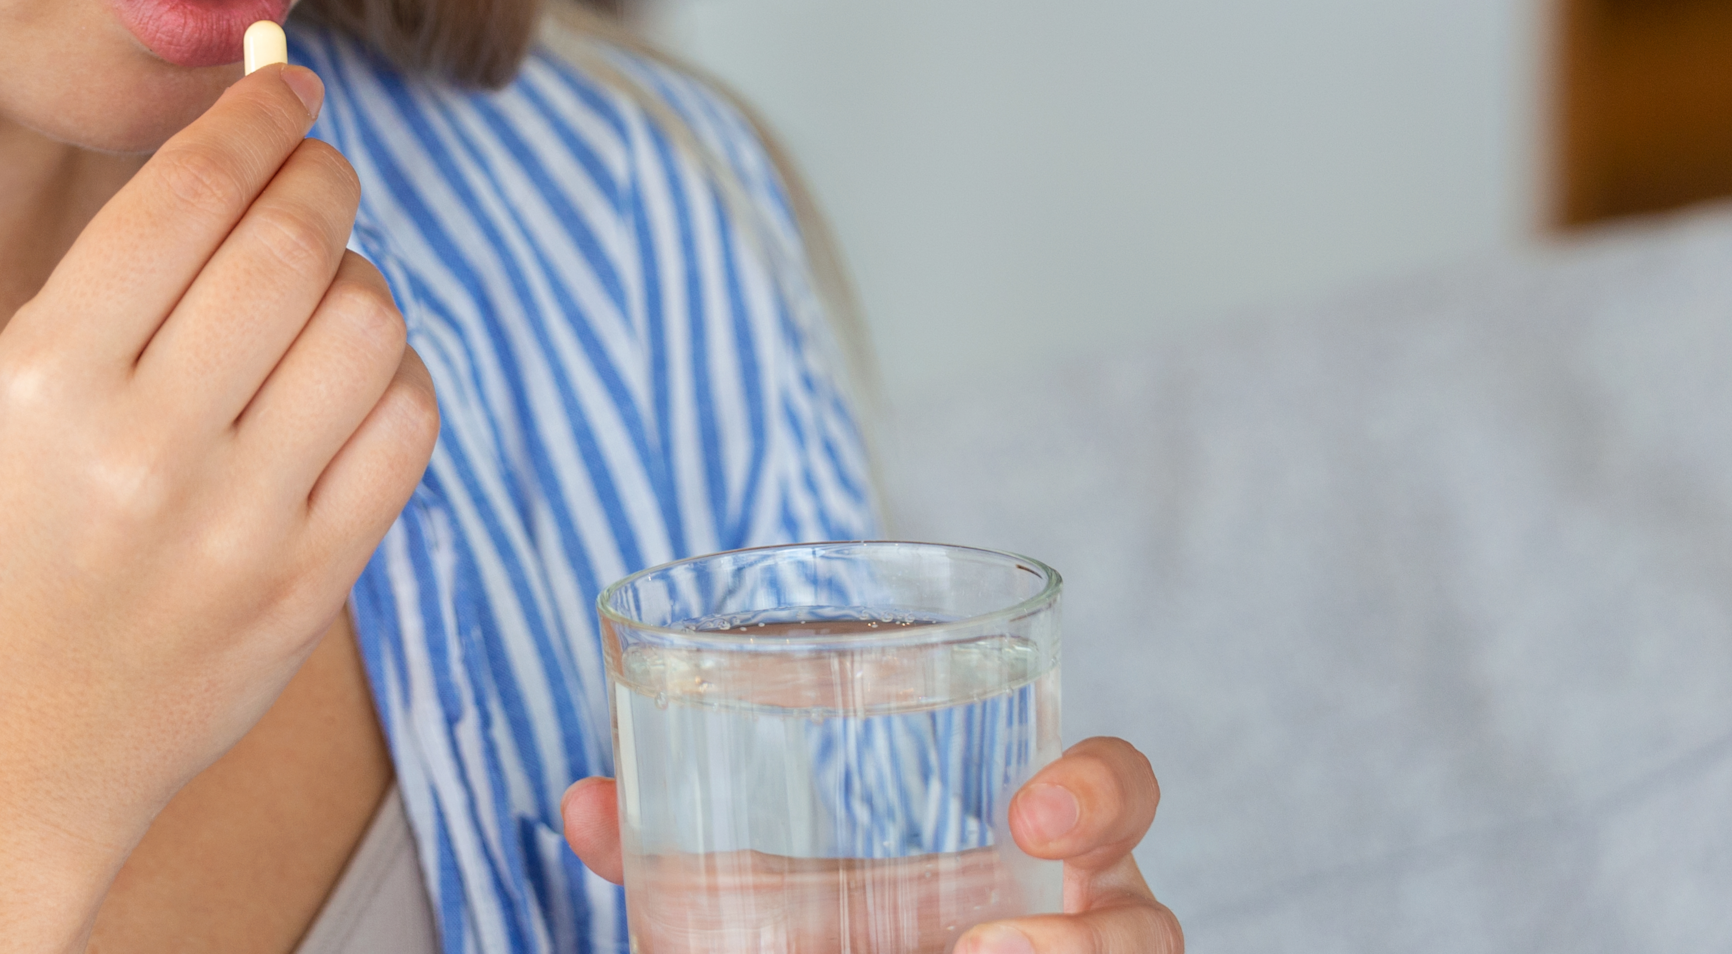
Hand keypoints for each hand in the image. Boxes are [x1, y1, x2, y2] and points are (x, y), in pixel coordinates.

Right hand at [0, 63, 437, 949]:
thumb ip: (114, 290)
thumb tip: (243, 156)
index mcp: (42, 381)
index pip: (187, 193)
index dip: (255, 115)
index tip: (287, 85)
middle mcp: (143, 449)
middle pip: (292, 242)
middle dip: (320, 173)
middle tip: (317, 166)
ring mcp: (238, 528)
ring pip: (366, 324)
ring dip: (359, 275)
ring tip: (320, 290)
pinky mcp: (307, 592)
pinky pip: (405, 430)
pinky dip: (392, 375)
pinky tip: (347, 382)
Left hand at [560, 737, 1181, 953]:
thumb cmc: (847, 938)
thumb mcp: (774, 896)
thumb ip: (679, 852)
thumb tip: (579, 805)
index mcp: (1038, 850)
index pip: (1114, 792)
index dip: (1099, 792)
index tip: (1032, 815)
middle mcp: (1084, 923)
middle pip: (1152, 920)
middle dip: (1103, 934)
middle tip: (982, 943)